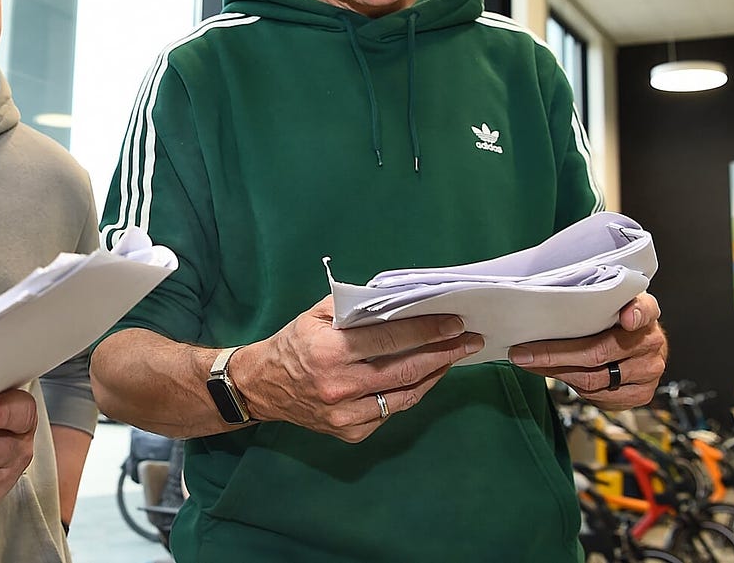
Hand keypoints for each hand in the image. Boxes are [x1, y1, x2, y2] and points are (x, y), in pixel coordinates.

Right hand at [235, 295, 483, 442]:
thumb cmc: (293, 344)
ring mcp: (346, 414)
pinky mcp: (351, 432)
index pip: (390, 339)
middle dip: (444, 353)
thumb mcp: (315, 315)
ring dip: (436, 374)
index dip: (427, 331)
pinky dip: (413, 392)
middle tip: (470, 341)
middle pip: (406, 369)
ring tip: (454, 357)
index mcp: (329, 351)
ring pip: (405, 395)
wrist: (263, 387)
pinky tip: (427, 376)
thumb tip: (398, 299)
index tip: (454, 323)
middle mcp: (339, 386)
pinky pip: (392, 411)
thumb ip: (354, 306)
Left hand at [509, 292, 666, 410]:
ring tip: (531, 364)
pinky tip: (558, 376)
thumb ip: (588, 303)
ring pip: (594, 377)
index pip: (644, 309)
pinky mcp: (641, 393)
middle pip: (598, 351)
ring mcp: (649, 369)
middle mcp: (651, 341)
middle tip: (523, 353)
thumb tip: (539, 313)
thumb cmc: (614, 320)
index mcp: (644, 311)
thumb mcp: (606, 303)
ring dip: (556, 372)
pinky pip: (599, 396)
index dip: (634, 313)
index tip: (625, 317)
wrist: (640, 345)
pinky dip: (573, 387)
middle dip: (553, 354)